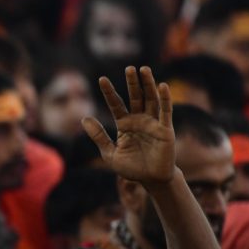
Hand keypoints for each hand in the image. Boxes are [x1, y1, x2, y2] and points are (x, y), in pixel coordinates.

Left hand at [82, 66, 175, 185]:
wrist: (151, 180)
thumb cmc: (131, 168)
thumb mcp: (110, 153)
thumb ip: (98, 136)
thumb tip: (83, 118)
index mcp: (125, 124)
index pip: (116, 104)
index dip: (109, 92)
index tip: (101, 79)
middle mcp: (139, 120)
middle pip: (135, 97)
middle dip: (132, 83)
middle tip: (129, 67)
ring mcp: (153, 123)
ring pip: (151, 99)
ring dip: (148, 84)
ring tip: (144, 69)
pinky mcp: (165, 130)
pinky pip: (166, 112)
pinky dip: (165, 98)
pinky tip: (162, 86)